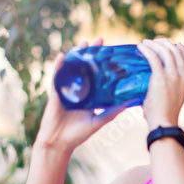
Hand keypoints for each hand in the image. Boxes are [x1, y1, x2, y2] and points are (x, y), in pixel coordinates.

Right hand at [34, 38, 124, 155]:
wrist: (59, 144)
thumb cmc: (78, 135)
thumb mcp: (98, 122)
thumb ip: (111, 113)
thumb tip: (128, 104)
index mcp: (89, 96)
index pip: (98, 76)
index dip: (104, 64)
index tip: (113, 53)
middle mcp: (79, 90)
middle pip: (86, 68)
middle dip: (92, 54)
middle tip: (100, 40)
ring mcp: (67, 90)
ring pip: (72, 69)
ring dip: (76, 55)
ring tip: (83, 43)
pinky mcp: (56, 94)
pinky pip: (57, 77)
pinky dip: (58, 67)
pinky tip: (61, 56)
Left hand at [137, 39, 183, 129]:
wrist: (163, 123)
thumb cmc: (165, 114)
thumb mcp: (175, 98)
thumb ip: (172, 86)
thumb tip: (157, 80)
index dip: (181, 49)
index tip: (171, 44)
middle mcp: (183, 76)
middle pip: (176, 51)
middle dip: (164, 43)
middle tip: (153, 43)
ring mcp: (173, 77)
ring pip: (166, 51)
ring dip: (154, 44)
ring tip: (145, 43)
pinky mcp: (161, 78)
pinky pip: (154, 57)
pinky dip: (147, 50)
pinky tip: (141, 47)